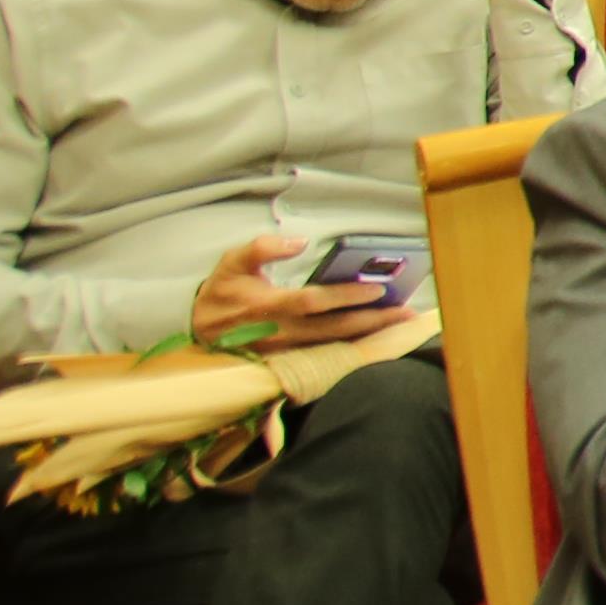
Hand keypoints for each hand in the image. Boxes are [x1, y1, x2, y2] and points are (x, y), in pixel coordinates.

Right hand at [184, 229, 401, 349]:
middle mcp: (279, 332)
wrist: (199, 330)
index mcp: (267, 306)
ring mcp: (285, 351)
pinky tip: (377, 337)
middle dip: (373, 321)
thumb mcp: (232, 262)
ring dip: (369, 335)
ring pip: (334, 345)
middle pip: (334, 329)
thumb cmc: (222, 291)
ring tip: (401, 323)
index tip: (378, 288)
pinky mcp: (288, 362)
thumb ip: (263, 248)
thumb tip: (298, 242)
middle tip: (407, 312)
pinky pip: (327, 355)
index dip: (346, 295)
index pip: (313, 301)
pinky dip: (354, 346)